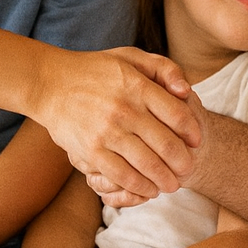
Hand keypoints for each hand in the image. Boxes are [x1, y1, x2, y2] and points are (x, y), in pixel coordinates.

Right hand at [36, 47, 201, 202]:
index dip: (192, 132)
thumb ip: (164, 69)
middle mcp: (125, 110)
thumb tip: (187, 92)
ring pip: (147, 164)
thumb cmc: (96, 69)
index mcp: (138, 86)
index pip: (177, 114)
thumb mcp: (132, 57)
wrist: (50, 83)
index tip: (197, 141)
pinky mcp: (90, 151)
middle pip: (166, 144)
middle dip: (183, 162)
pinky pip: (121, 175)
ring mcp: (107, 132)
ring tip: (172, 185)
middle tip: (189, 169)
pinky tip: (148, 190)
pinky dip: (139, 187)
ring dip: (164, 179)